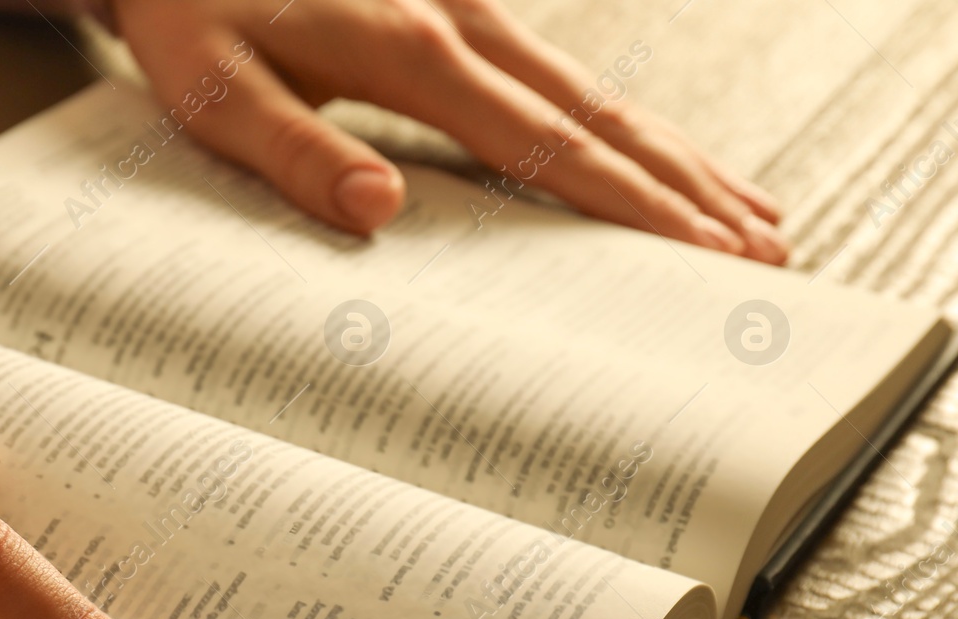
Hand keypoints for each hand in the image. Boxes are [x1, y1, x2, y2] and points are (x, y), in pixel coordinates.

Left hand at [113, 0, 787, 262]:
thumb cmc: (192, 11)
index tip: (702, 254)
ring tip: (750, 215)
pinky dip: (624, 124)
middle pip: (600, 115)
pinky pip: (563, 77)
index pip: (543, 143)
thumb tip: (379, 212)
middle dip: (687, 189)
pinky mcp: (461, 8)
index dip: (628, 203)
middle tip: (765, 255)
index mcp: (409, 52)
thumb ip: (295, 149)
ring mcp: (470, 8)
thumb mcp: (216, 91)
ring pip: (597, 92)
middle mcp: (462, 22)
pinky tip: (656, 154)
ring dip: (676, 157)